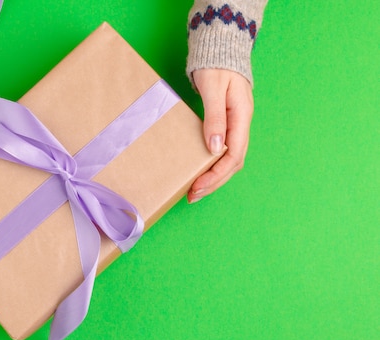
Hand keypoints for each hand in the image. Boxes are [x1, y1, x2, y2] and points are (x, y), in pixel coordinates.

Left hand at [188, 69, 253, 203]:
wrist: (218, 49)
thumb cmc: (216, 65)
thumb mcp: (214, 89)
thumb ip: (215, 118)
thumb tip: (215, 147)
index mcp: (241, 117)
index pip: (234, 155)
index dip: (217, 174)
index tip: (198, 186)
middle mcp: (241, 124)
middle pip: (232, 163)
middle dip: (214, 181)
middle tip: (193, 195)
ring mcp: (235, 125)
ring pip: (229, 159)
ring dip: (213, 176)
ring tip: (195, 190)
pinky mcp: (226, 124)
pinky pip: (222, 150)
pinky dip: (212, 165)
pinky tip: (200, 172)